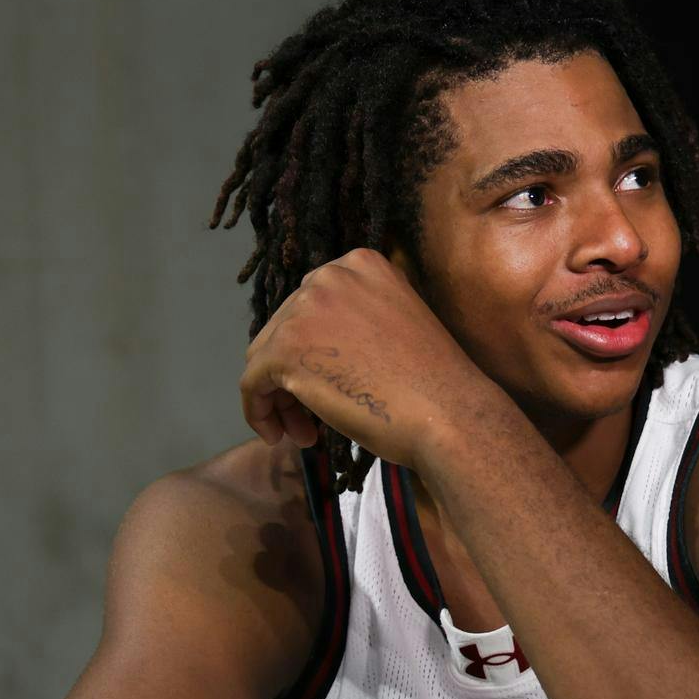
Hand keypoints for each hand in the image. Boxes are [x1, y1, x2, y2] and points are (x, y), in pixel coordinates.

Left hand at [237, 249, 501, 467]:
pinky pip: (252, 383)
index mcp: (361, 263)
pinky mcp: (286, 350)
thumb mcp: (396, 324)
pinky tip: (278, 435)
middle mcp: (329, 275)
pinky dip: (259, 411)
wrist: (447, 413)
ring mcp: (304, 309)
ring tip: (303, 432)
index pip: (312, 306)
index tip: (329, 383)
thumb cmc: (434, 383)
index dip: (312, 349)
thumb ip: (355, 320)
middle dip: (293, 376)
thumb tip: (315, 348)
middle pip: (285, 328)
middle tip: (311, 419)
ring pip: (265, 356)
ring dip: (280, 397)